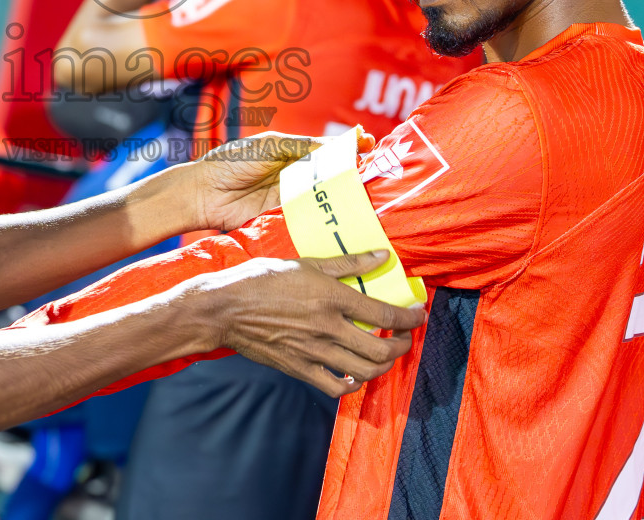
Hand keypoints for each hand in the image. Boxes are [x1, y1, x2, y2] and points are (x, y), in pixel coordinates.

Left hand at [184, 129, 374, 231]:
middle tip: (376, 168)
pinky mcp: (284, 216)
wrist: (203, 193)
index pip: (326, 147)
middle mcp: (294, 173)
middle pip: (330, 171)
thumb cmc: (231, 162)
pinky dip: (325, 211)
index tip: (369, 143)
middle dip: (352, 169)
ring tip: (367, 188)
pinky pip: (310, 212)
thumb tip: (336, 145)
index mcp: (291, 151)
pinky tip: (343, 210)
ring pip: (324, 192)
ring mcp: (290, 195)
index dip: (348, 146)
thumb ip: (301, 146)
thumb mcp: (269, 146)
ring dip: (343, 191)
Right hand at [193, 250, 425, 396]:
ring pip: (364, 370)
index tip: (417, 314)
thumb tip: (382, 256)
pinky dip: (353, 384)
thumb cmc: (262, 279)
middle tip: (405, 336)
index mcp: (332, 298)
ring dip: (384, 365)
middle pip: (382, 348)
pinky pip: (336, 386)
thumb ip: (348, 262)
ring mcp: (315, 351)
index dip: (409, 317)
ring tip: (385, 354)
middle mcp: (328, 327)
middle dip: (402, 343)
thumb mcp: (306, 263)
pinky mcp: (300, 368)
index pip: (385, 313)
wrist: (225, 308)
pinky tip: (355, 375)